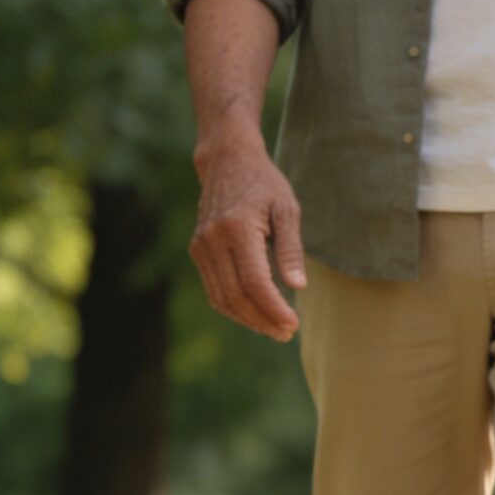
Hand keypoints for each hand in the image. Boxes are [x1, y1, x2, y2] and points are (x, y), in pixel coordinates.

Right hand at [189, 139, 305, 341]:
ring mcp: (201, 246)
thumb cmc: (264, 184)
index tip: (294, 324)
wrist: (227, 161)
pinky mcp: (197, 251)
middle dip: (263, 320)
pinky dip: (234, 307)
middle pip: (236, 295)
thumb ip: (291, 249)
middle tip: (287, 333)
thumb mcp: (287, 209)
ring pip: (221, 298)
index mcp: (237, 228)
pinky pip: (214, 289)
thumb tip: (297, 286)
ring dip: (248, 319)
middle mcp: (213, 240)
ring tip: (274, 329)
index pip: (255, 282)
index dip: (274, 308)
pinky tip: (256, 314)